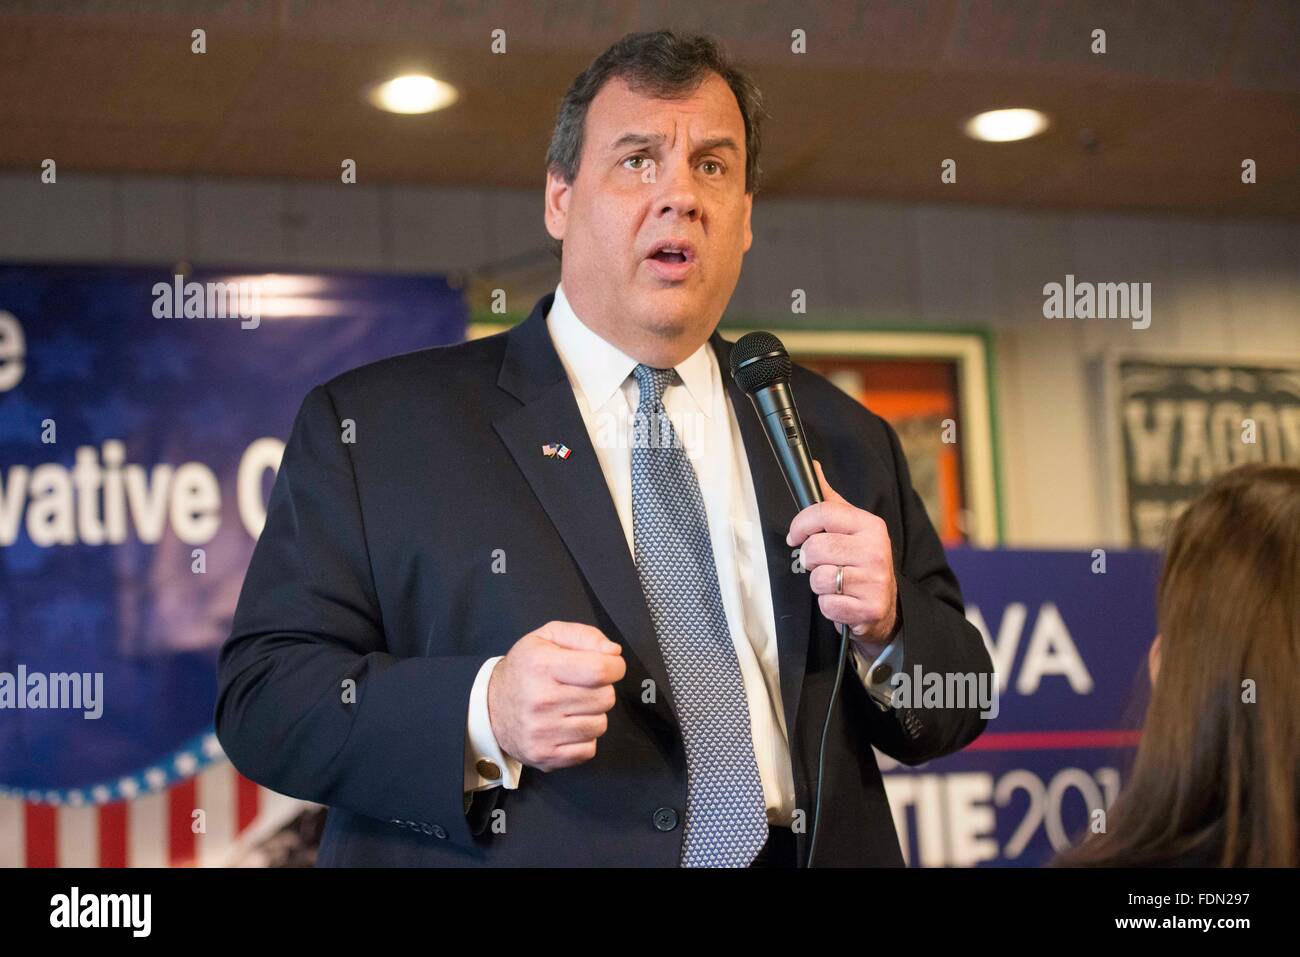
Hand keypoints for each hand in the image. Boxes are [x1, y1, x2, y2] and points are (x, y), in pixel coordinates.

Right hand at [487, 621, 625, 771]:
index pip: (600, 670)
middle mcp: (540, 700)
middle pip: (605, 698)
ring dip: (593, 715)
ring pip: (600, 725)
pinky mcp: (543, 756)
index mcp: (542, 665)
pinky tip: (567, 727)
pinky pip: (588, 750)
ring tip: (572, 707)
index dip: (615, 667)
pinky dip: (583, 739)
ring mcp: (541, 732)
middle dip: (601, 690)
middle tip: (582, 687)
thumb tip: (613, 652)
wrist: (489, 706)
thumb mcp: (548, 637)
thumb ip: (585, 636)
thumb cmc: (526, 668)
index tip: (610, 667)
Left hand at [786, 460, 897, 649]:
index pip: (823, 513)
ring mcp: (875, 581)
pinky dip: (828, 606)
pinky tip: (842, 601)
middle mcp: (876, 551)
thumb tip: (814, 466)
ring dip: (819, 585)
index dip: (800, 525)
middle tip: (822, 564)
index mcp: (871, 526)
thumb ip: (830, 500)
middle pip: (816, 548)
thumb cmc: (862, 565)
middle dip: (811, 560)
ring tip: (835, 583)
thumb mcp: (851, 528)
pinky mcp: (869, 608)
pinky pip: (827, 604)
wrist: (886, 607)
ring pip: (818, 578)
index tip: (795, 536)